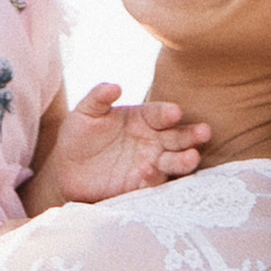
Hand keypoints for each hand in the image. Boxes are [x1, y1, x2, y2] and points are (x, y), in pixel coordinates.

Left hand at [41, 82, 212, 205]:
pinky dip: (154, 176)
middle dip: (191, 135)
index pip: (161, 114)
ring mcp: (150, 163)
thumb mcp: (86, 111)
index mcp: (144, 118)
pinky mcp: (141, 184)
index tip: (175, 113)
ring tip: (192, 157)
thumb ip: (99, 97)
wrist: (66, 168)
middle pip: (178, 137)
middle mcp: (152, 140)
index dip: (168, 113)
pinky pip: (153, 181)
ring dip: (184, 159)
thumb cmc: (79, 134)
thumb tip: (115, 86)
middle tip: (204, 132)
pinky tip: (148, 169)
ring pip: (174, 161)